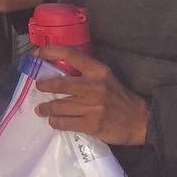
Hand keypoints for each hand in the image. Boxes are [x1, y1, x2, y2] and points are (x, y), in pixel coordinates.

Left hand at [34, 45, 149, 145]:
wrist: (139, 121)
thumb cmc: (119, 97)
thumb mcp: (106, 78)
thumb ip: (86, 73)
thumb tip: (58, 70)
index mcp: (98, 71)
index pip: (71, 55)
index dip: (51, 51)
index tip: (38, 53)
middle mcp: (94, 86)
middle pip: (60, 83)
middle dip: (44, 85)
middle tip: (39, 87)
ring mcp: (92, 106)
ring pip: (59, 106)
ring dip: (46, 108)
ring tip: (41, 109)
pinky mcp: (91, 124)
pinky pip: (65, 123)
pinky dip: (56, 122)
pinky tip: (54, 121)